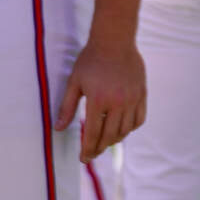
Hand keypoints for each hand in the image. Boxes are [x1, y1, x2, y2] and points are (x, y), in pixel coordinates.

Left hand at [60, 31, 146, 158]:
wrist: (115, 41)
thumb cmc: (90, 61)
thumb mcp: (74, 83)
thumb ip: (67, 108)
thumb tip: (58, 129)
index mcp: (98, 100)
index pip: (93, 133)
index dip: (87, 149)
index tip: (84, 158)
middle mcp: (118, 102)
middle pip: (110, 135)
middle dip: (100, 148)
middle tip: (92, 154)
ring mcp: (132, 98)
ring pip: (126, 130)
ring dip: (115, 139)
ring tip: (105, 141)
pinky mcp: (142, 94)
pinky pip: (139, 118)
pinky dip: (131, 128)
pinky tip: (122, 128)